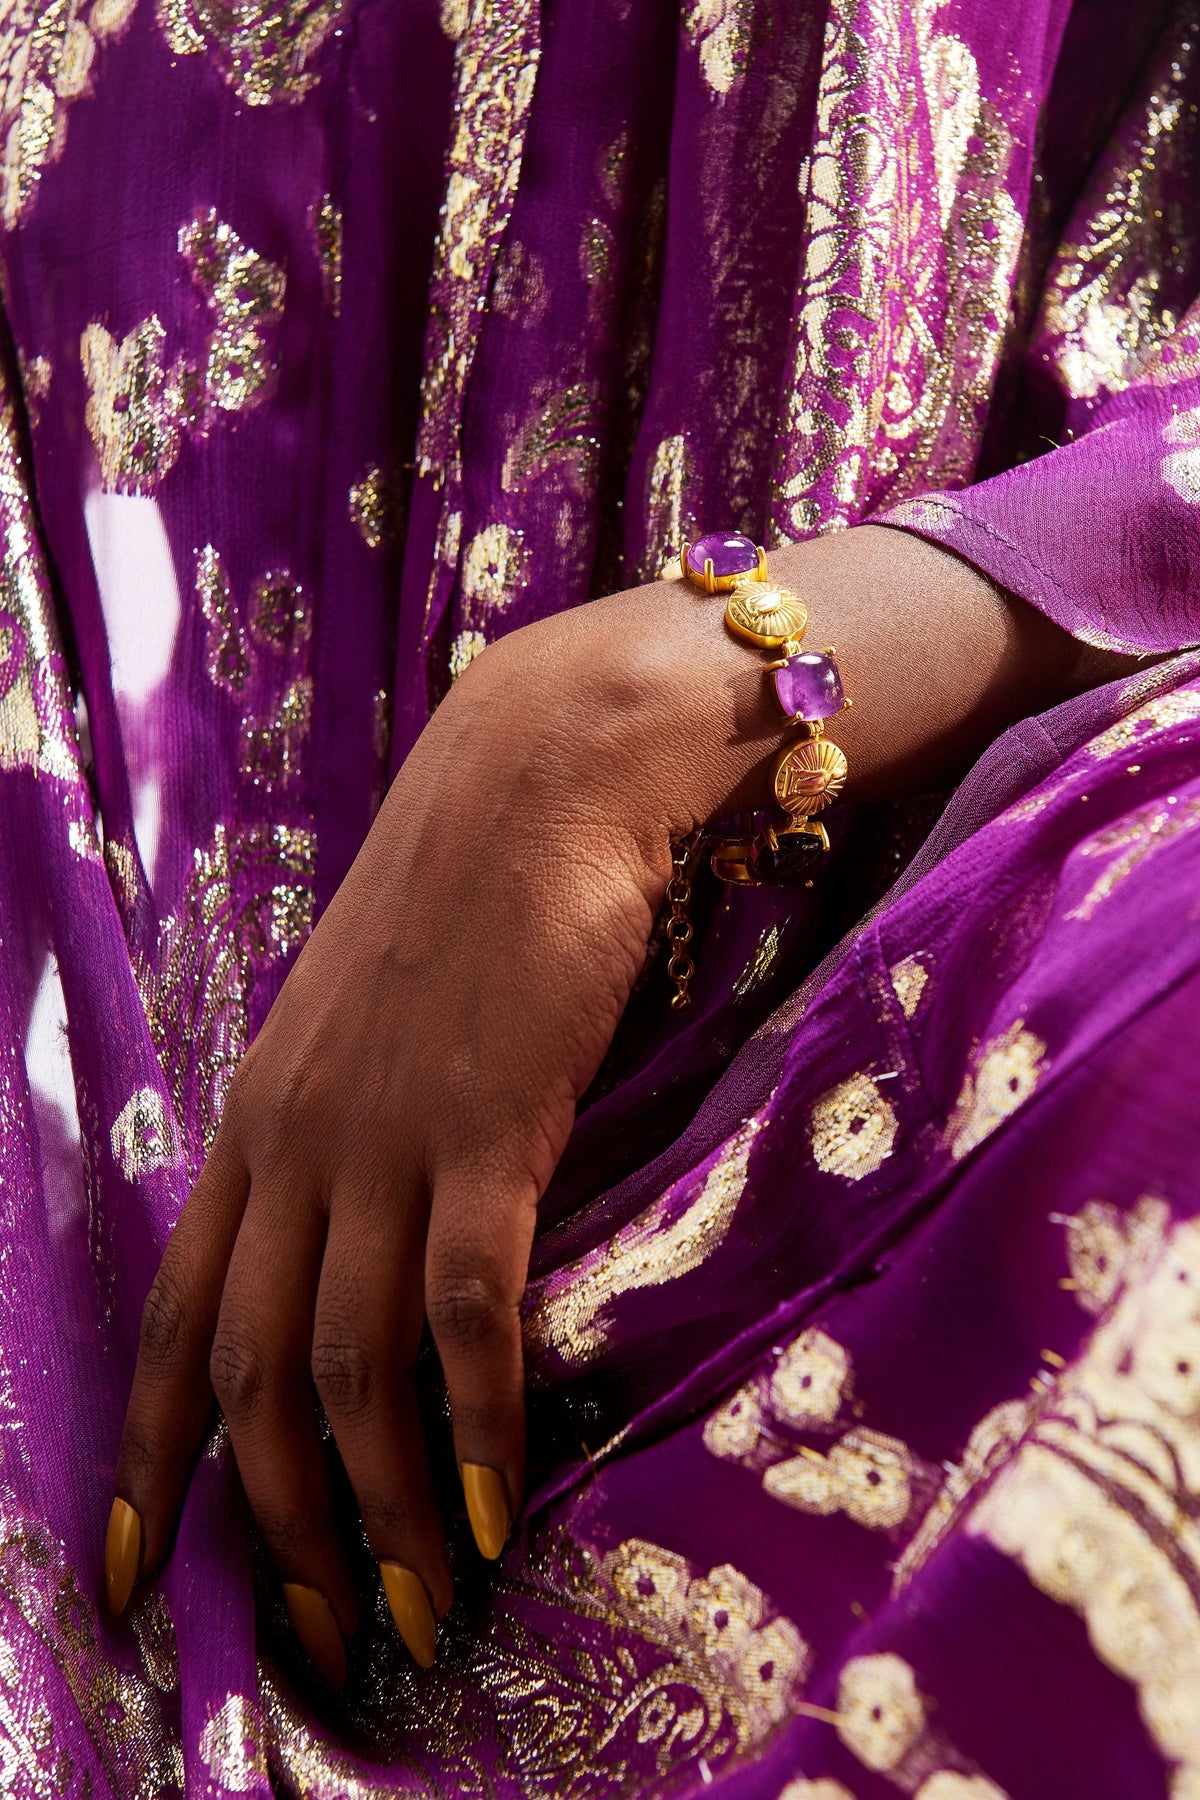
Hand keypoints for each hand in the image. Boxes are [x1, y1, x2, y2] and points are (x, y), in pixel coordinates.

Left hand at [105, 574, 782, 1682]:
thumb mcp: (361, 1023)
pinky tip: (490, 1505)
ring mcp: (382, 1140)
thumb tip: (356, 1244)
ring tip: (413, 1606)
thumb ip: (340, 1128)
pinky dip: (471, 1419)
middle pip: (247, 1373)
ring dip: (377, 1504)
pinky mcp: (484, 1129)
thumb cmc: (462, 899)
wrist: (537, 782)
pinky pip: (461, 1308)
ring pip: (348, 1365)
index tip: (133, 1577)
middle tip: (312, 1633)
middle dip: (268, 1523)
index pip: (170, 1317)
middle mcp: (293, 1145)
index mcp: (252, 1122)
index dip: (146, 1461)